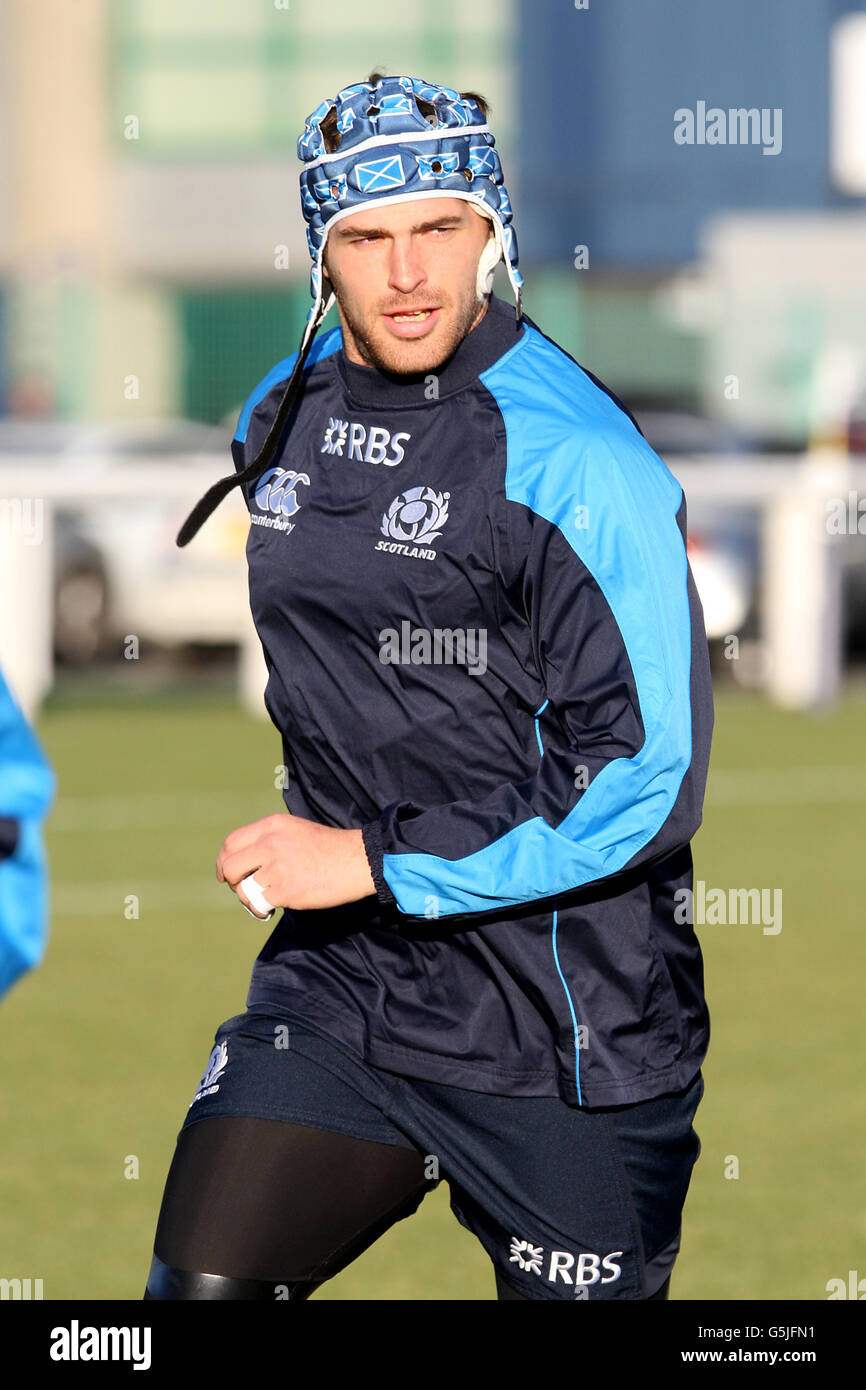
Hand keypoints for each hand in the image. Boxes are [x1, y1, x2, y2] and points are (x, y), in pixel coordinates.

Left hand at [216, 812, 374, 915]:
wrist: (358, 861)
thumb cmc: (329, 849)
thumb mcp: (295, 831)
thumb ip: (269, 840)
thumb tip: (244, 862)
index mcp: (272, 826)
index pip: (231, 842)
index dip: (224, 861)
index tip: (226, 874)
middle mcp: (271, 843)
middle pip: (231, 866)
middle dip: (232, 882)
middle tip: (243, 889)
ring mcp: (277, 867)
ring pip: (244, 889)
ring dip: (250, 899)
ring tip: (266, 900)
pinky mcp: (286, 890)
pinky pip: (260, 904)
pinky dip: (263, 909)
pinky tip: (273, 908)